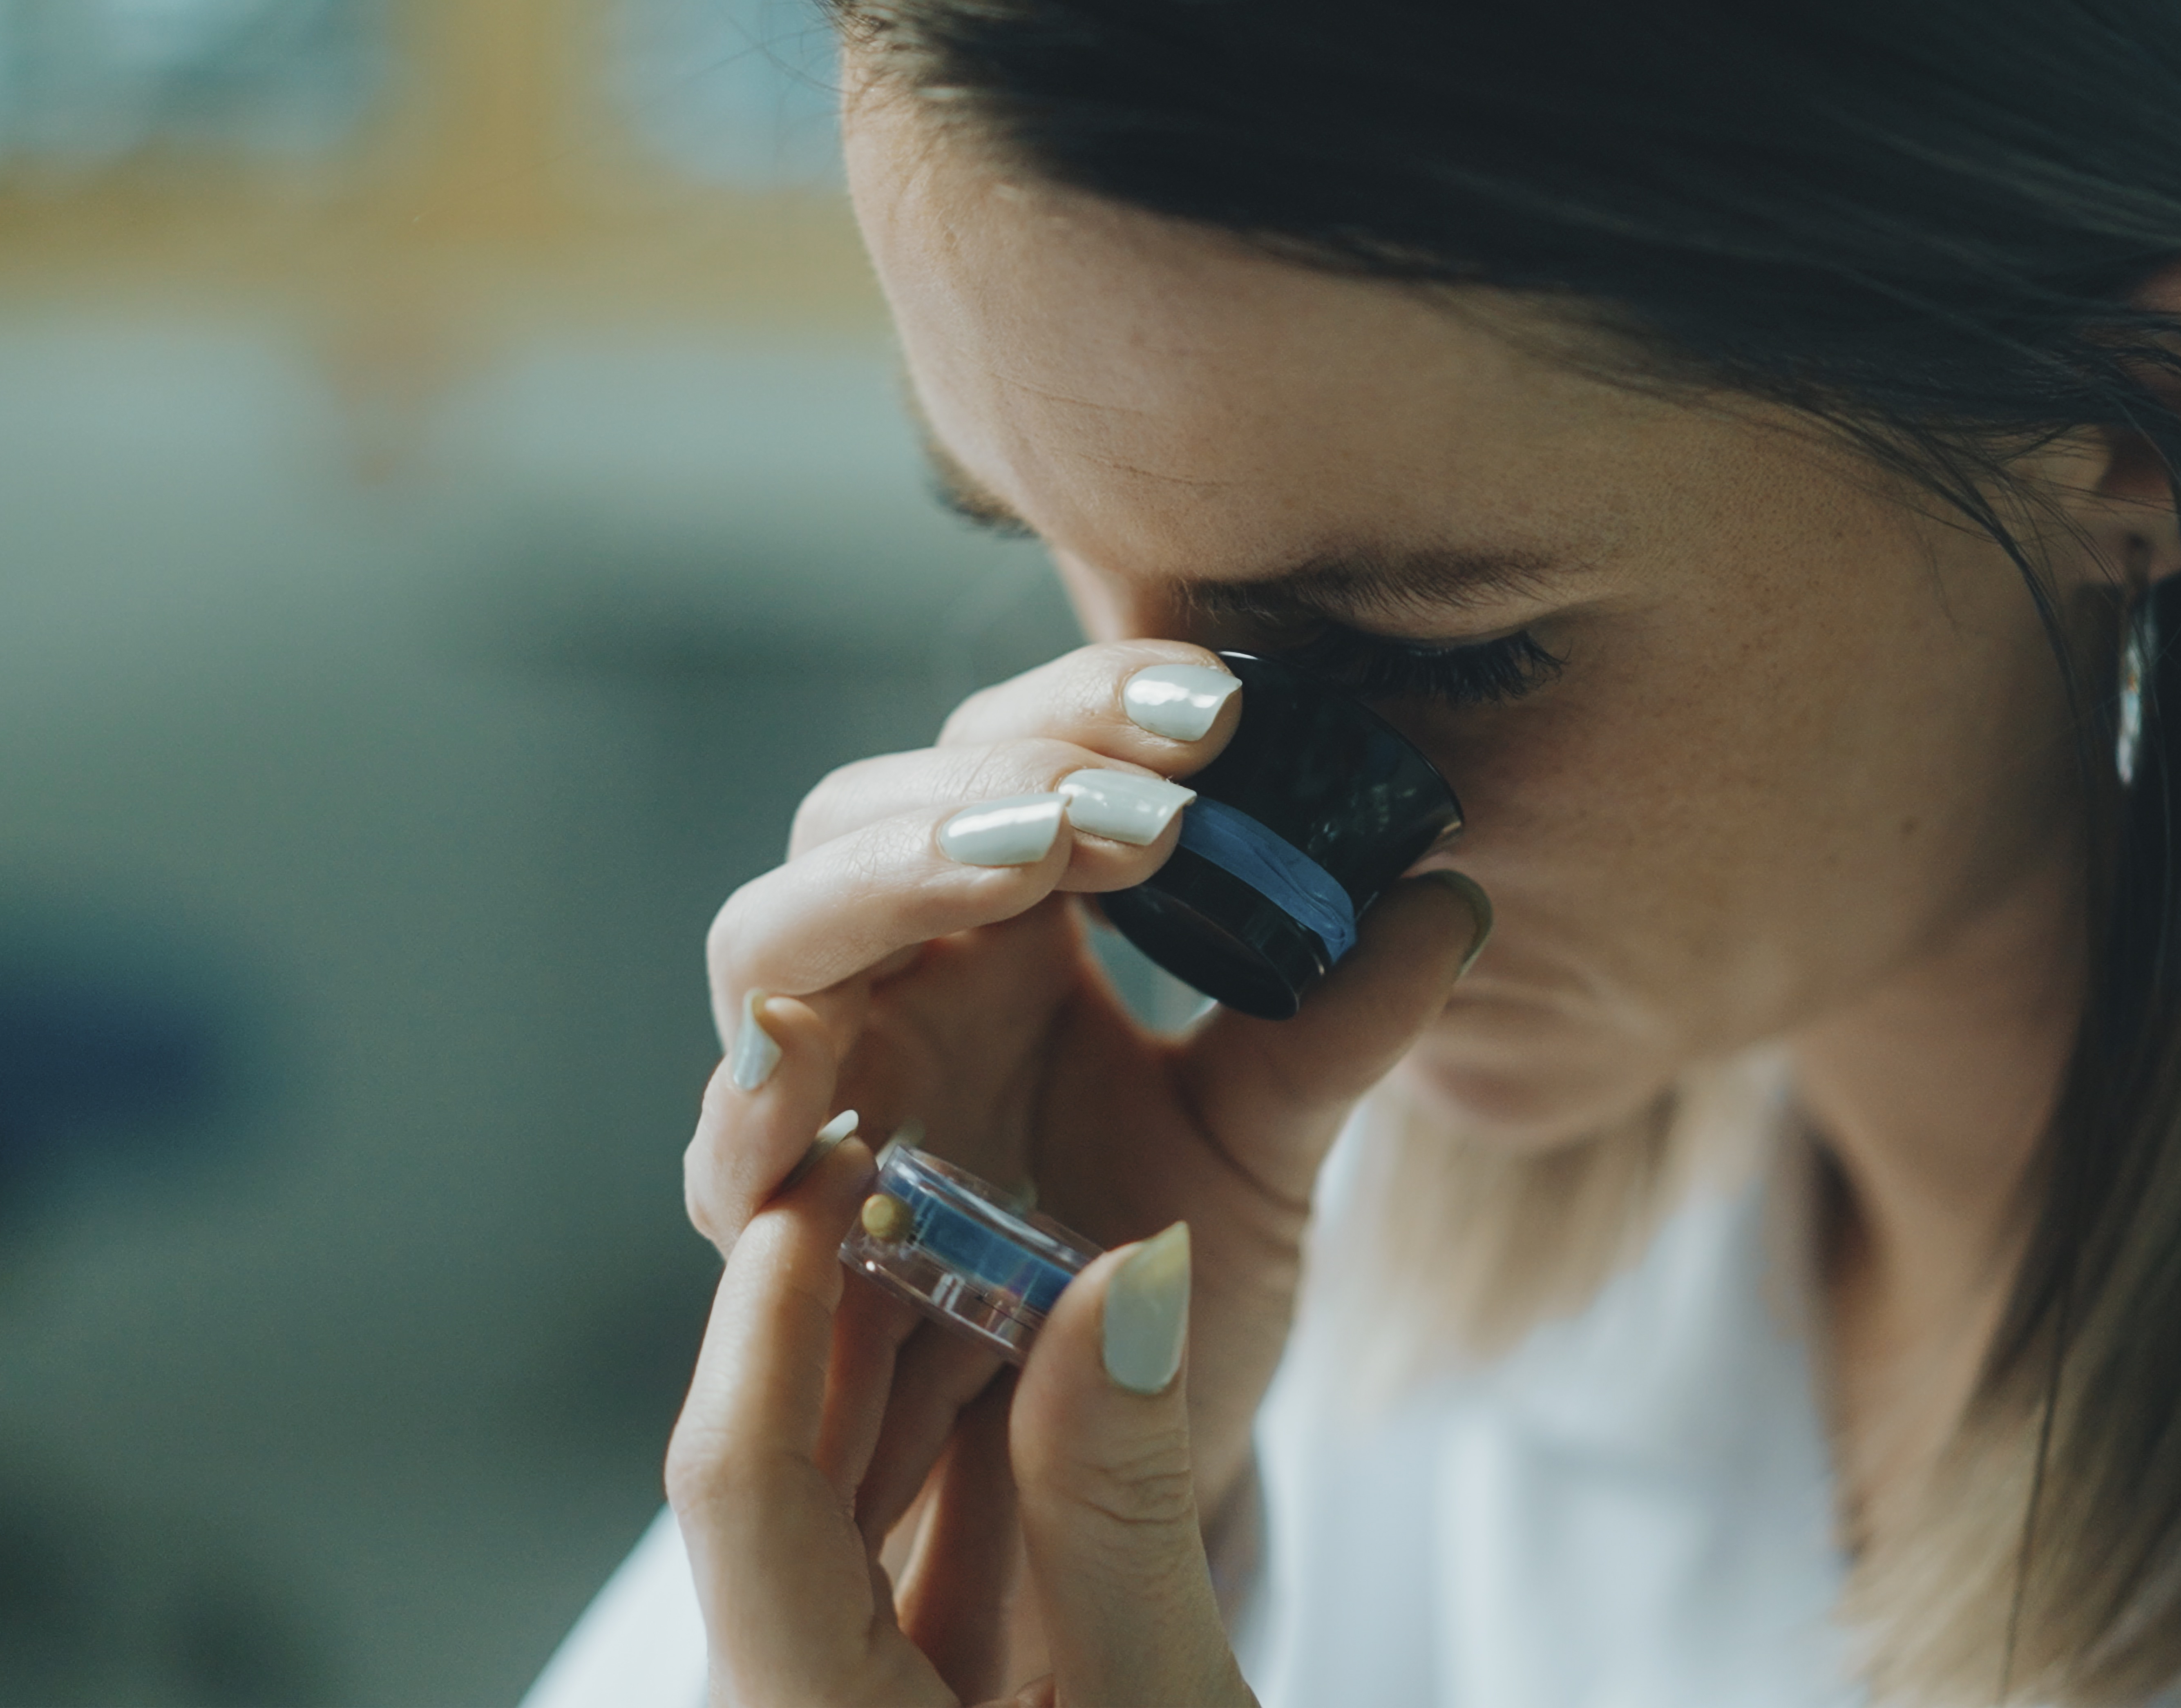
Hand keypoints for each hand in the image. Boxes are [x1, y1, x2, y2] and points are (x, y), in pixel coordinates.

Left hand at [668, 1102, 1253, 1706]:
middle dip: (858, 1305)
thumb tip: (1128, 1285)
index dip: (770, 1304)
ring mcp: (837, 1699)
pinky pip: (903, 1559)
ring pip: (845, 1502)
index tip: (829, 1170)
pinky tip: (1041, 1367)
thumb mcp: (1158, 1705)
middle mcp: (789, 1699)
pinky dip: (971, 1456)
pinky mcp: (900, 1706)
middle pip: (779, 1464)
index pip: (737, 1473)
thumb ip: (1126, 1513)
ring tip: (1004, 1247)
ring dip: (924, 1372)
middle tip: (932, 1165)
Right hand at [682, 641, 1486, 1611]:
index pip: (1007, 760)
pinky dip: (759, 1089)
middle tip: (1137, 803)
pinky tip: (831, 1050)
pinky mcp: (781, 1231)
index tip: (1222, 712)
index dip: (1090, 712)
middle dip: (994, 783)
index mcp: (1000, 936)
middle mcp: (897, 992)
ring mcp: (828, 1100)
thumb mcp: (1267, 1151)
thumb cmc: (1164, 1291)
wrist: (1117, 1468)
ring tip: (1030, 859)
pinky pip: (728, 1146)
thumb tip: (1452, 895)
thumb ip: (1337, 1028)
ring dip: (888, 881)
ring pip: (772, 944)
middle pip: (863, 814)